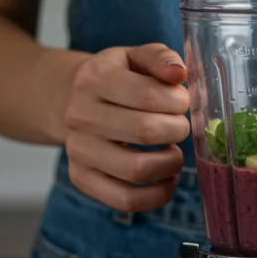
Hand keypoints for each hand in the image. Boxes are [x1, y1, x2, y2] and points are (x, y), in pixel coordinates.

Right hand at [63, 43, 190, 211]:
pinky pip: (126, 200)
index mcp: (94, 78)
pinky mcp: (82, 178)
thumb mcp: (135, 57)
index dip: (178, 101)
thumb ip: (161, 59)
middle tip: (180, 127)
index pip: (148, 94)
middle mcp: (80, 115)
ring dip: (170, 164)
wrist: (73, 101)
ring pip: (137, 170)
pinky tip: (166, 178)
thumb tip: (179, 74)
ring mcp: (78, 150)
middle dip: (177, 130)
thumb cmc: (117, 79)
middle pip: (145, 132)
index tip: (182, 101)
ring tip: (173, 152)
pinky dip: (157, 195)